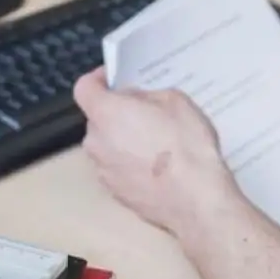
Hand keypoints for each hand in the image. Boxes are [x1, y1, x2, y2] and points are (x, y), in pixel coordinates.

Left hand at [74, 69, 233, 234]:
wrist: (195, 199)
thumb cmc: (186, 145)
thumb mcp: (175, 101)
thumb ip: (147, 97)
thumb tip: (137, 102)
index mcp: (107, 114)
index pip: (84, 88)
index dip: (97, 80)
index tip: (113, 79)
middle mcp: (97, 142)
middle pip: (98, 119)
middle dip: (118, 113)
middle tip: (147, 112)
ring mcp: (104, 171)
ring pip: (108, 146)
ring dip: (124, 140)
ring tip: (157, 142)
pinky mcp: (116, 194)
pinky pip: (118, 169)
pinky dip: (132, 164)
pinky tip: (159, 167)